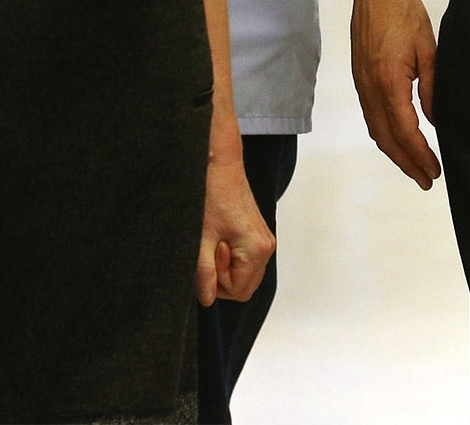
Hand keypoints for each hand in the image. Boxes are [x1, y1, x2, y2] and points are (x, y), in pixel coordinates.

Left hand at [198, 153, 273, 305]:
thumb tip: (206, 300)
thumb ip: (205, 273)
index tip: (208, 259)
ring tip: (216, 244)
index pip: (237, 292)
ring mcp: (265, 242)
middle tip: (210, 252)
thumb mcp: (202, 240)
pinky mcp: (259, 236)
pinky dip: (231, 259)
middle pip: (244, 287)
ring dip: (226, 269)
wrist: (222, 169)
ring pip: (245, 276)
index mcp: (257, 250)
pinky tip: (222, 240)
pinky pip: (246, 262)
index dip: (216, 283)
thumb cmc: (213, 198)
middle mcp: (267, 248)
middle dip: (222, 279)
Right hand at [351, 0, 441, 187]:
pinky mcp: (360, 77)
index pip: (406, 132)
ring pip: (375, 129)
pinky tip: (397, 137)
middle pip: (386, 139)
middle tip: (427, 180)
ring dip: (394, 152)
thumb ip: (432, 89)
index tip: (435, 171)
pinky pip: (370, 115)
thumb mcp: (428, 51)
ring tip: (414, 166)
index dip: (420, 156)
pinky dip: (384, 133)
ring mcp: (361, 84)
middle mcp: (370, 89)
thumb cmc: (405, 14)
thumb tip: (436, 120)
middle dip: (407, 163)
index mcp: (388, 84)